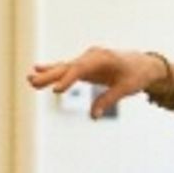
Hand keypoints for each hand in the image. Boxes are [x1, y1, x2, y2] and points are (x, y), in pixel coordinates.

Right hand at [27, 47, 164, 118]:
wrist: (144, 64)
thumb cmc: (137, 75)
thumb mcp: (126, 89)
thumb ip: (109, 100)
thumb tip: (93, 116)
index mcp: (103, 58)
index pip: (81, 69)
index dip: (68, 79)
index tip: (56, 90)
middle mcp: (92, 56)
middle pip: (68, 67)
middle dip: (50, 76)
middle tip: (32, 82)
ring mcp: (87, 60)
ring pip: (64, 67)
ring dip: (48, 74)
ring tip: (29, 79)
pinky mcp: (85, 66)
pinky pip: (67, 69)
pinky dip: (54, 71)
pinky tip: (37, 69)